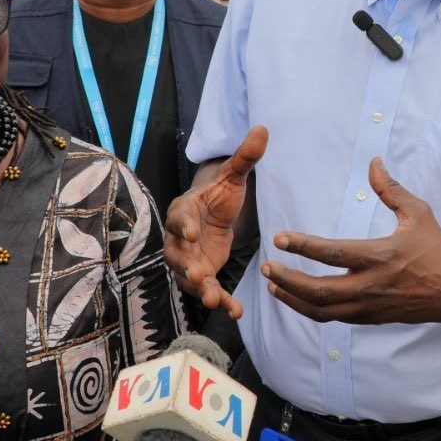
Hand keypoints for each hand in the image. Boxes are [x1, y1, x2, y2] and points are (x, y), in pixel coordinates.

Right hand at [163, 126, 266, 317]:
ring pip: (189, 278)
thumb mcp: (233, 177)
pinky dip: (219, 301)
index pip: (179, 219)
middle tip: (197, 276)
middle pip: (177, 255)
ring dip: (201, 290)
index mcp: (183, 212)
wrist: (214, 215)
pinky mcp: (202, 275)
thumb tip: (263, 129)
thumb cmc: (218, 195)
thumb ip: (244, 158)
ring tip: (213, 300)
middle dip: (186, 267)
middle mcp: (180, 239)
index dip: (184, 226)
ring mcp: (189, 260)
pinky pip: (207, 290)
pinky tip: (235, 311)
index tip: (193, 233)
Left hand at [265, 158, 440, 326]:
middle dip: (288, 279)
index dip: (303, 246)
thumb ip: (391, 189)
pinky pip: (333, 318)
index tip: (280, 238)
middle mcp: (372, 285)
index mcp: (381, 256)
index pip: (333, 253)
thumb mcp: (418, 213)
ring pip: (321, 310)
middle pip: (319, 291)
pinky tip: (296, 297)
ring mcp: (370, 306)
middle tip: (267, 266)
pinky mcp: (370, 318)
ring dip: (293, 298)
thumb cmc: (437, 249)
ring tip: (273, 284)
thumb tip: (373, 162)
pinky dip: (310, 310)